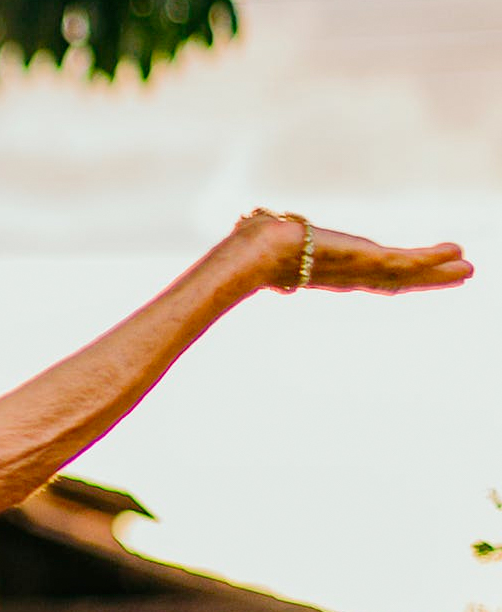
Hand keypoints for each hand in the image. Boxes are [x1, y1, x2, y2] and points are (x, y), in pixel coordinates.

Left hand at [233, 212, 472, 294]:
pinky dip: (434, 257)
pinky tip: (457, 252)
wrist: (258, 252)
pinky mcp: (371, 260)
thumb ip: (270, 232)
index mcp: (331, 272)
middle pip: (398, 281)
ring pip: (410, 274)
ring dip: (440, 272)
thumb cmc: (255, 245)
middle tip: (458, 275)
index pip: (369, 278)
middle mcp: (349, 276)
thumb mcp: (270, 239)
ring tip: (468, 268)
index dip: (392, 278)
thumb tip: (251, 221)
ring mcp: (362, 271)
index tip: (407, 279)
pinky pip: (410, 260)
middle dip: (427, 278)